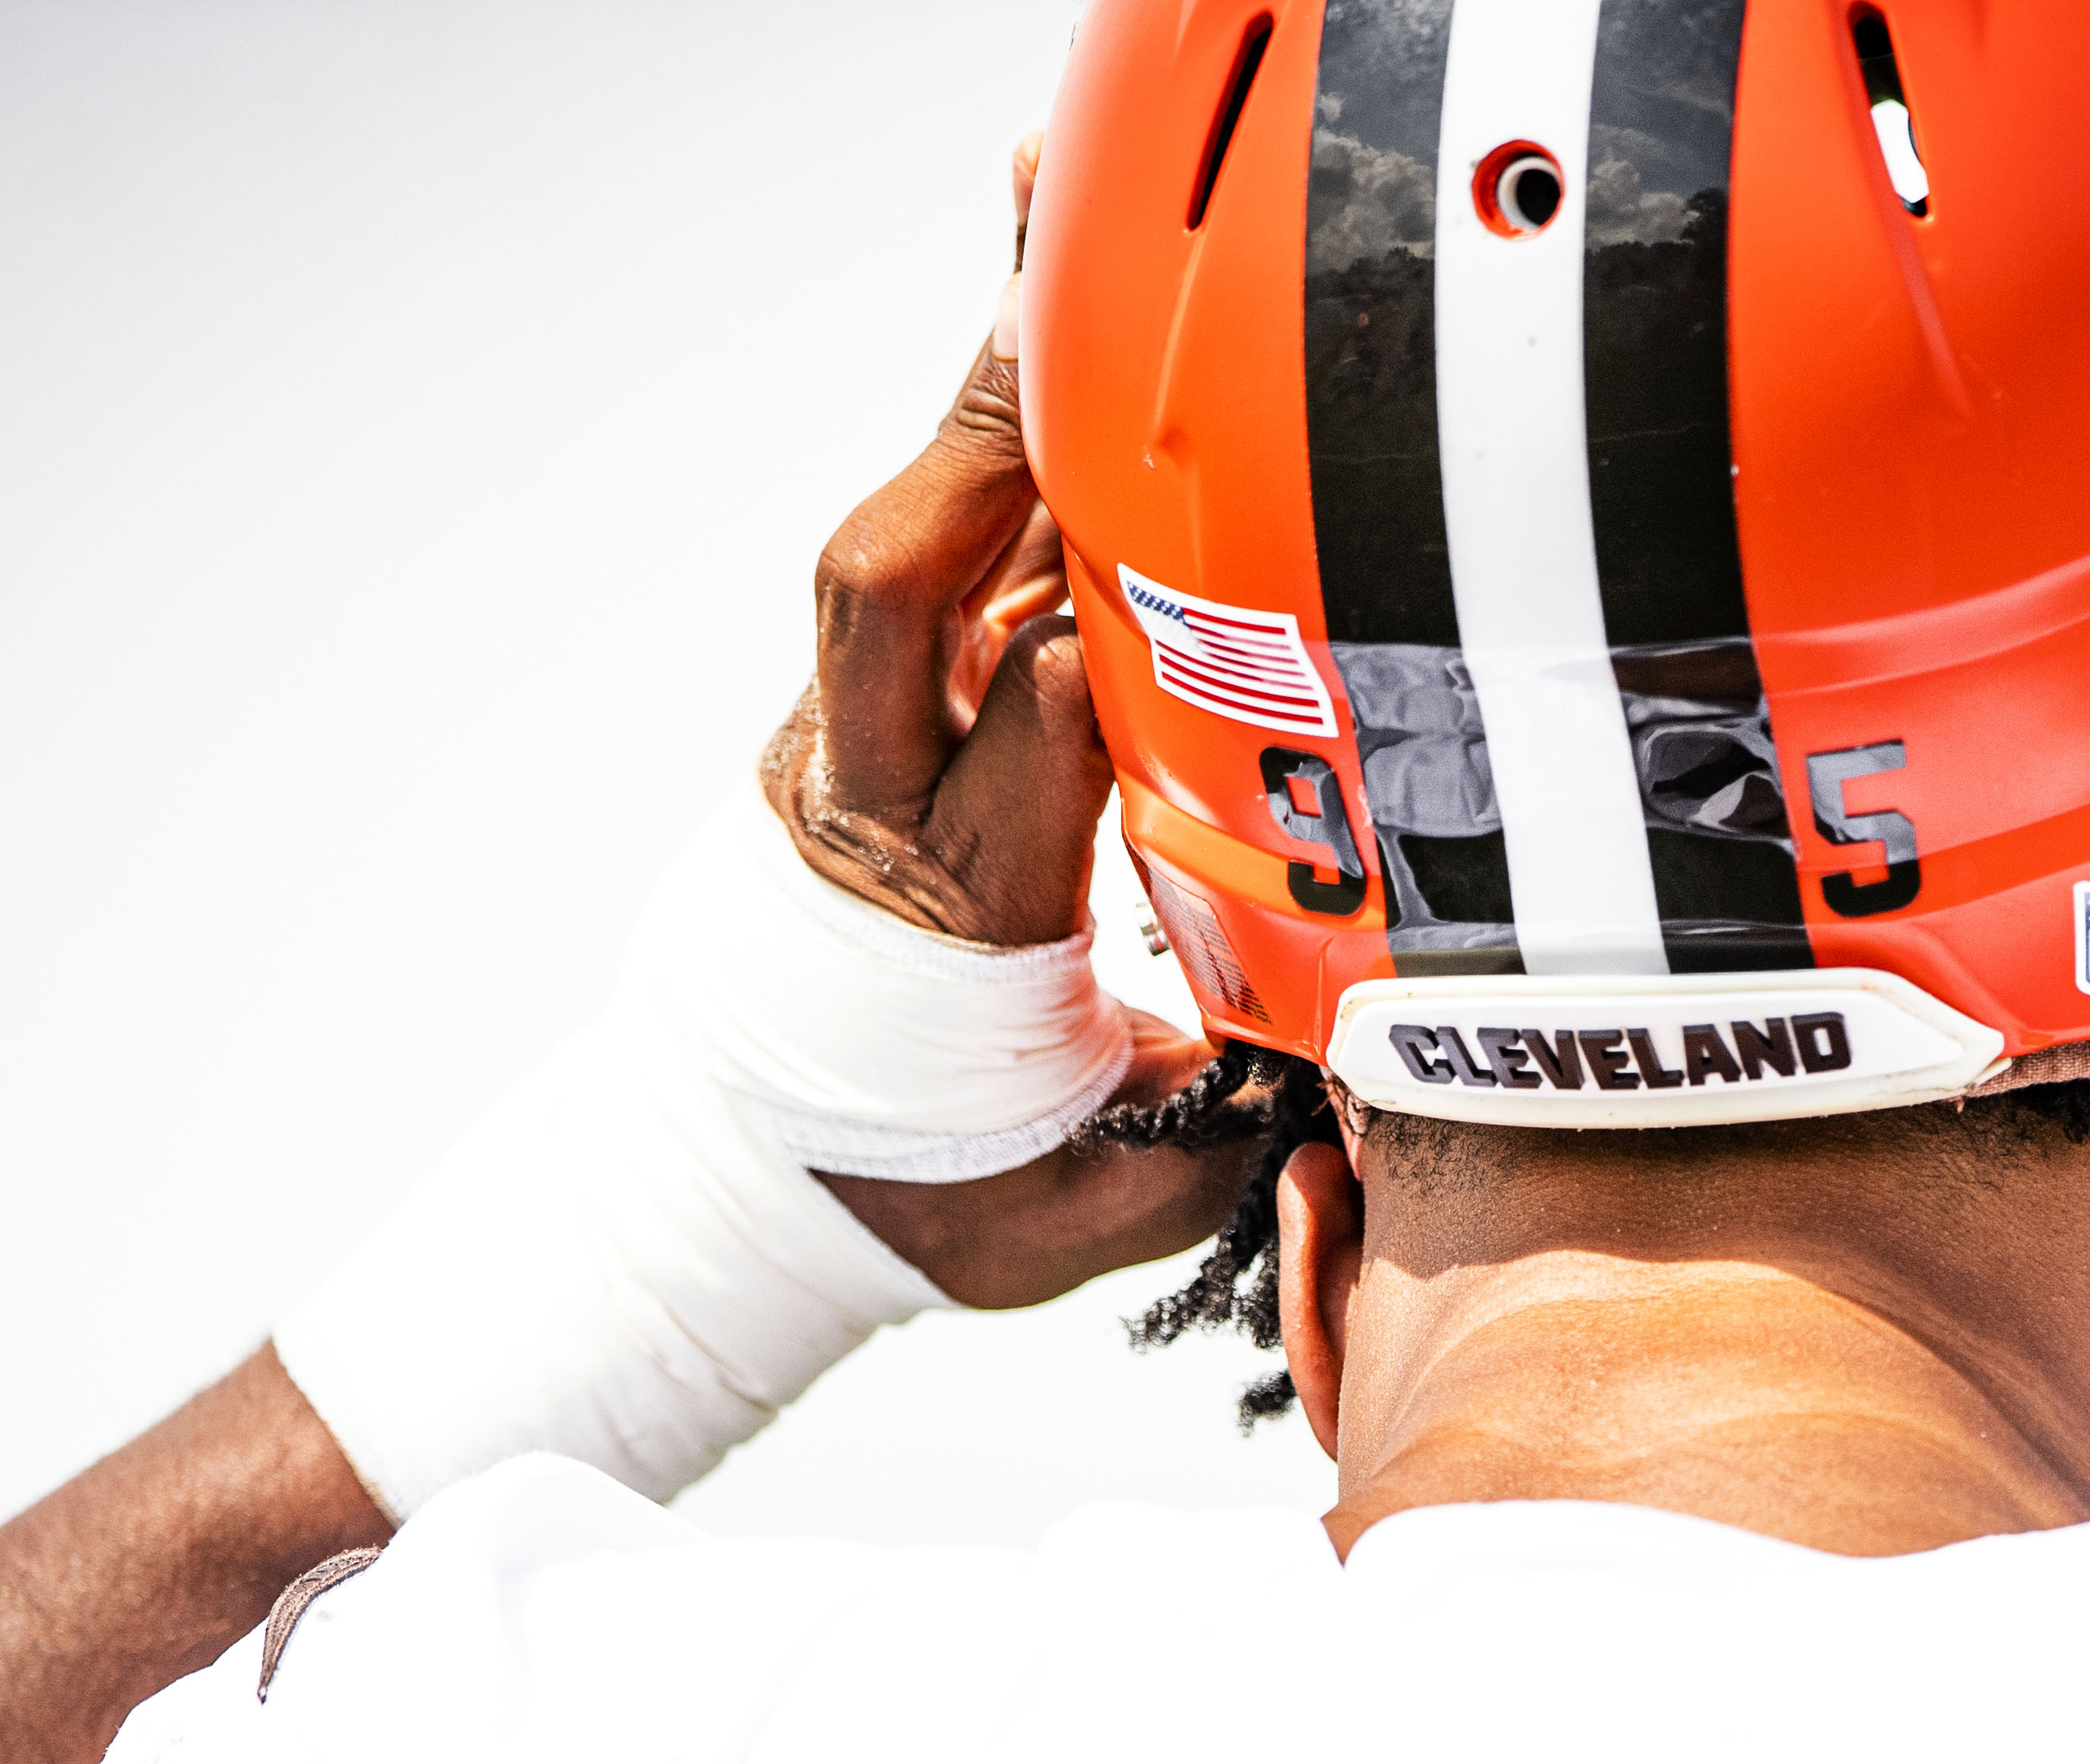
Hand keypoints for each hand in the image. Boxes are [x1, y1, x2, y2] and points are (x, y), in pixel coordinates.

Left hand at [762, 139, 1250, 1300]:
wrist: (737, 1175)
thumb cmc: (924, 1188)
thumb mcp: (1077, 1208)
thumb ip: (1208, 1146)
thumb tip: (1353, 1093)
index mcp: (958, 909)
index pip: (1045, 729)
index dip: (1116, 629)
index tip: (1202, 542)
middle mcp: (881, 795)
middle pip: (902, 578)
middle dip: (988, 434)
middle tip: (1076, 301)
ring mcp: (859, 737)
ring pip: (914, 535)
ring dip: (989, 394)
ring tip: (1055, 230)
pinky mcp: (869, 710)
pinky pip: (937, 554)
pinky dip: (994, 440)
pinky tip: (1048, 318)